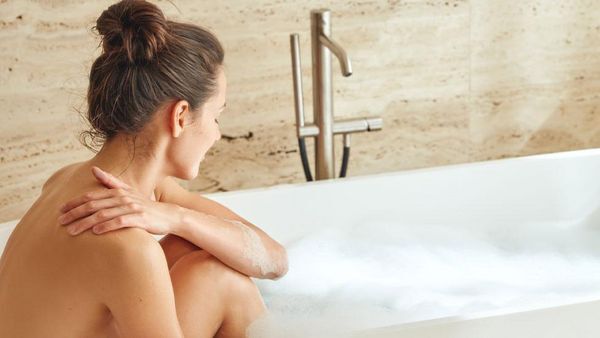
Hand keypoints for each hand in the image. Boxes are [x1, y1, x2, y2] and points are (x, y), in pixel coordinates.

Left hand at [57, 166, 181, 235]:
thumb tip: (94, 170)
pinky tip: (96, 232)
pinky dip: (107, 226)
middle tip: (61, 222)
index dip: (75, 202)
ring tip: (72, 231)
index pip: (92, 196)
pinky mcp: (140, 219)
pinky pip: (121, 222)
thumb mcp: (128, 191)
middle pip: (94, 205)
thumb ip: (111, 182)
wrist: (168, 215)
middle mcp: (124, 197)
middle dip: (75, 213)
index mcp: (118, 191)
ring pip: (104, 214)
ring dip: (86, 223)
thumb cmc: (145, 206)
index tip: (60, 210)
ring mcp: (132, 208)